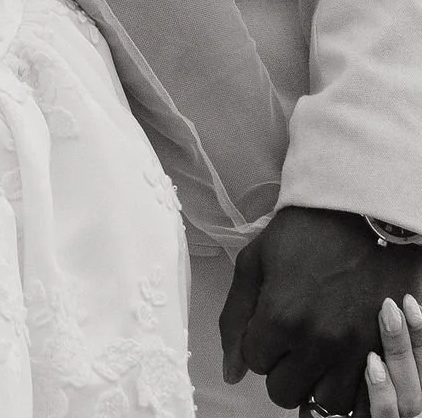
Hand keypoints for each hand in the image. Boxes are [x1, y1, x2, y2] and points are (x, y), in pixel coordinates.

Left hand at [220, 208, 421, 413]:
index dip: (259, 340)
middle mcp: (317, 340)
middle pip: (283, 389)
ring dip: (312, 378)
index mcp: (281, 315)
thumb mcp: (256, 260)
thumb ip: (235, 316)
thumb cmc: (305, 232)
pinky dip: (343, 382)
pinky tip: (338, 355)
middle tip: (292, 333)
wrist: (361, 213)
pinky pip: (356, 396)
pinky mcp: (380, 349)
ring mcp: (353, 349)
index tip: (271, 317)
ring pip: (320, 400)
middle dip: (281, 365)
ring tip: (315, 346)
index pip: (253, 361)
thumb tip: (231, 372)